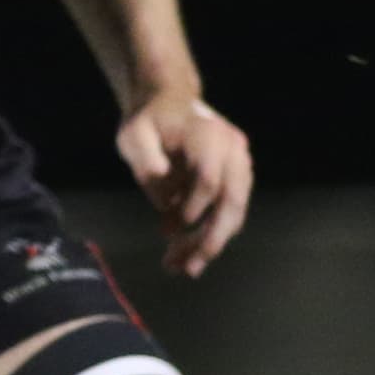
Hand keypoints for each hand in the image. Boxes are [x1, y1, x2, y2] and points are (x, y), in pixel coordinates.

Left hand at [118, 88, 249, 277]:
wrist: (169, 106)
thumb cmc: (148, 121)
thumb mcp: (134, 134)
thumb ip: (145, 158)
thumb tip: (163, 191)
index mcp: (209, 135)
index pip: (210, 179)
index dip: (194, 206)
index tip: (171, 228)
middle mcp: (234, 150)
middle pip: (232, 201)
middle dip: (211, 238)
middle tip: (188, 268)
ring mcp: (240, 164)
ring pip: (234, 212)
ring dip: (211, 242)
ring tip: (182, 267)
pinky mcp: (237, 179)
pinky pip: (229, 211)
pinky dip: (209, 233)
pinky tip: (186, 252)